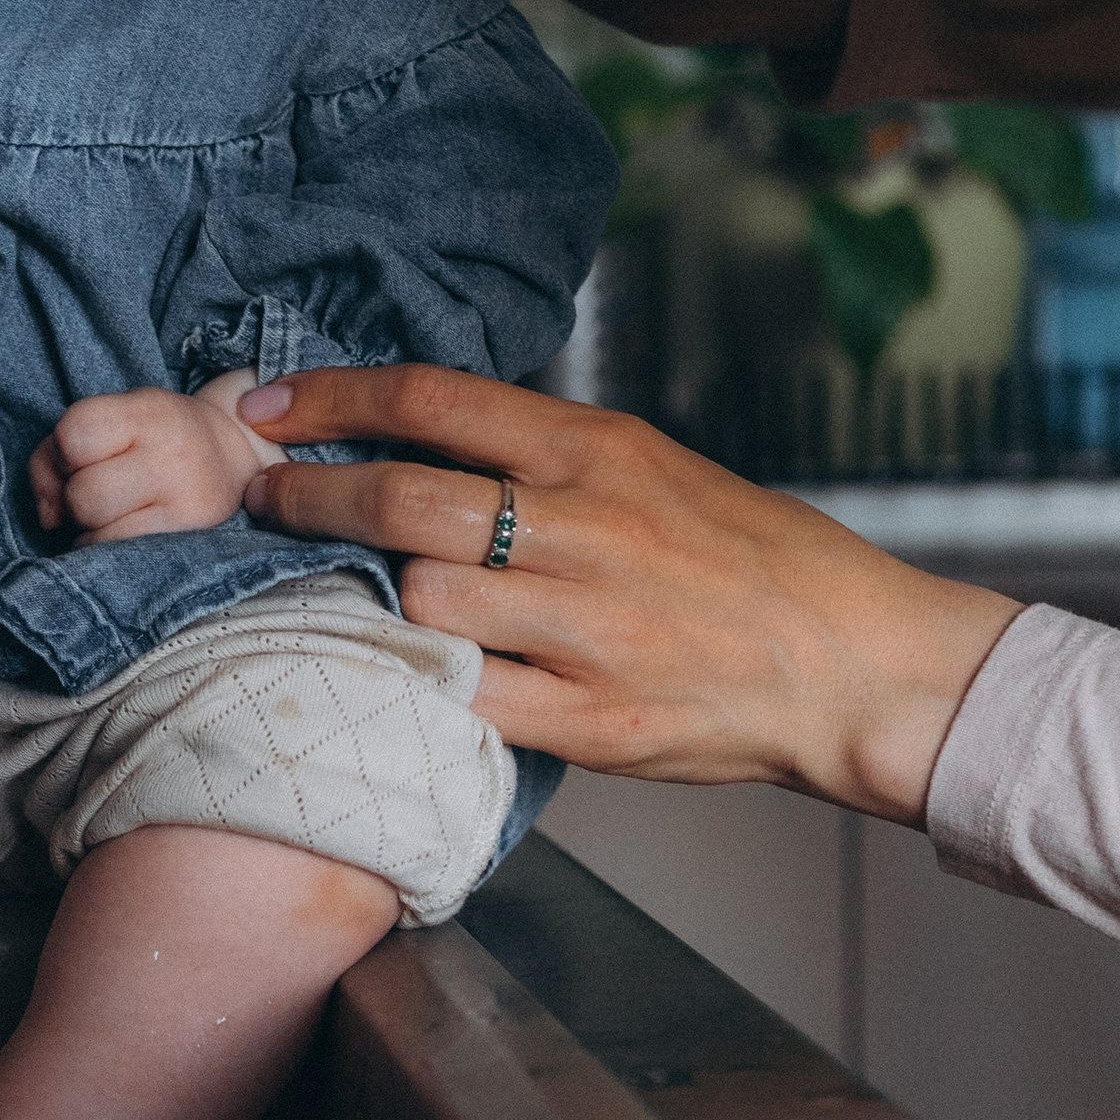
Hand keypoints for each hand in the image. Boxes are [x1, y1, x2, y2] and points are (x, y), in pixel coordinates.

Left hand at [29, 372, 284, 545]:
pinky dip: (105, 548)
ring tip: (115, 510)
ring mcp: (186, 499)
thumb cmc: (152, 437)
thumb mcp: (108, 420)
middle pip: (82, 494)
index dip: (63, 453)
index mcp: (146, 411)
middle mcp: (172, 453)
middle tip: (101, 488)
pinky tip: (123, 530)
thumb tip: (48, 517)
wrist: (229, 453)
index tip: (81, 457)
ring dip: (91, 528)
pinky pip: (119, 554)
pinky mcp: (191, 536)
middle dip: (75, 497)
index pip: (74, 435)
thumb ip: (53, 454)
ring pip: (98, 533)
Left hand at [233, 364, 1019, 826]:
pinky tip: (408, 673)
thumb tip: (423, 446)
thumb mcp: (653, 471)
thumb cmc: (754, 564)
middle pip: (402, 502)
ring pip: (424, 601)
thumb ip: (545, 461)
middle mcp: (587, 532)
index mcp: (600, 453)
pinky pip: (469, 698)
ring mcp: (588, 631)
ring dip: (374, 600)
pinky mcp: (593, 720)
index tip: (266, 409)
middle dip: (308, 499)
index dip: (329, 399)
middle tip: (263, 499)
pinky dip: (426, 683)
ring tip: (347, 598)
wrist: (856, 664)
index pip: (433, 401)